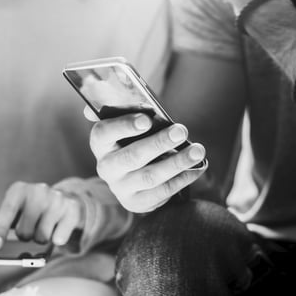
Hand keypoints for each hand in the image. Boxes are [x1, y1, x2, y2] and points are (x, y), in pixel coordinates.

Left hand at [0, 181, 84, 248]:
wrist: (65, 202)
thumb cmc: (33, 208)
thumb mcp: (14, 210)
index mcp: (19, 190)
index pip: (7, 211)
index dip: (0, 230)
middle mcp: (38, 191)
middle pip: (24, 231)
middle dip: (25, 236)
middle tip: (30, 228)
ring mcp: (57, 199)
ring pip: (41, 237)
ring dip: (41, 238)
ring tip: (44, 227)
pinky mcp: (71, 210)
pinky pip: (59, 238)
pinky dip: (57, 239)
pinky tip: (57, 229)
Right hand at [86, 107, 206, 212]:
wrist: (130, 178)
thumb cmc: (132, 141)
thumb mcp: (125, 126)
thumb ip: (118, 110)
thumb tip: (98, 91)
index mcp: (99, 143)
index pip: (103, 133)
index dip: (124, 126)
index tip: (147, 119)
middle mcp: (106, 167)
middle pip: (132, 156)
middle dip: (159, 143)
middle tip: (182, 130)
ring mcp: (120, 188)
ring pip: (150, 176)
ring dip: (177, 162)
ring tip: (198, 150)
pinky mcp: (136, 203)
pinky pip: (162, 192)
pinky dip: (182, 179)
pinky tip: (197, 167)